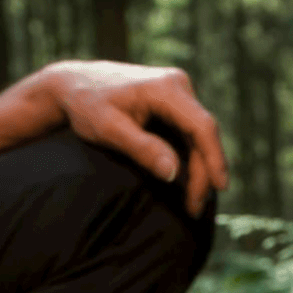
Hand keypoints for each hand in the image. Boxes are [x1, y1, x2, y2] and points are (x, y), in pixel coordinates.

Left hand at [30, 60, 228, 217]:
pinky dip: (189, 158)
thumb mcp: (109, 129)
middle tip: (195, 208)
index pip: (201, 126)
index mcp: (166, 88)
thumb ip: (142, 149)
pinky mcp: (172, 102)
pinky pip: (188, 133)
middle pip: (202, 134)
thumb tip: (174, 174)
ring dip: (198, 169)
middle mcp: (178, 85)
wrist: (73, 83)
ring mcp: (177, 92)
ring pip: (197, 136)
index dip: (214, 158)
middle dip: (203, 172)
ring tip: (191, 202)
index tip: (220, 187)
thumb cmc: (86, 105)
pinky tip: (185, 182)